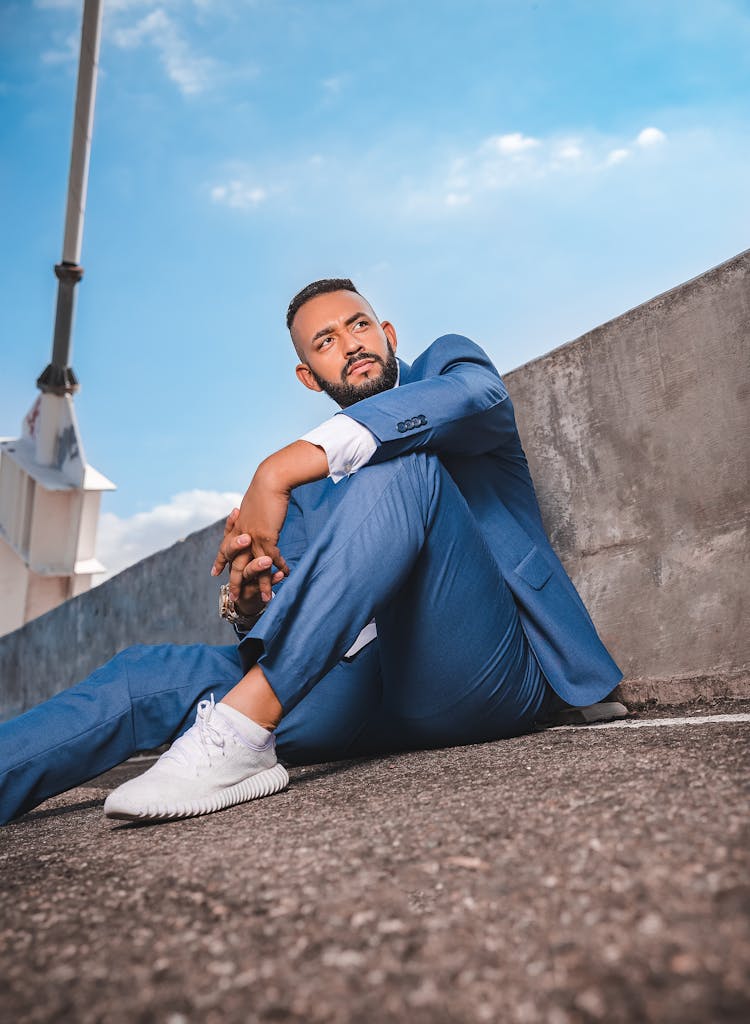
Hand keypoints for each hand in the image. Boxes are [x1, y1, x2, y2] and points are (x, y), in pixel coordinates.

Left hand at [212, 470, 291, 600]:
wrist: (270, 480)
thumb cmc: (265, 487)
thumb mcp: (254, 503)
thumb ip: (253, 514)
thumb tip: (256, 515)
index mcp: (237, 526)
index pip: (225, 547)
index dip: (220, 561)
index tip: (214, 573)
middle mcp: (241, 534)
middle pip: (236, 563)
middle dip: (235, 582)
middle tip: (234, 597)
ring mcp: (252, 537)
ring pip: (254, 566)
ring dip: (262, 584)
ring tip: (267, 599)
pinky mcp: (266, 536)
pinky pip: (272, 558)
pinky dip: (280, 567)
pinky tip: (287, 574)